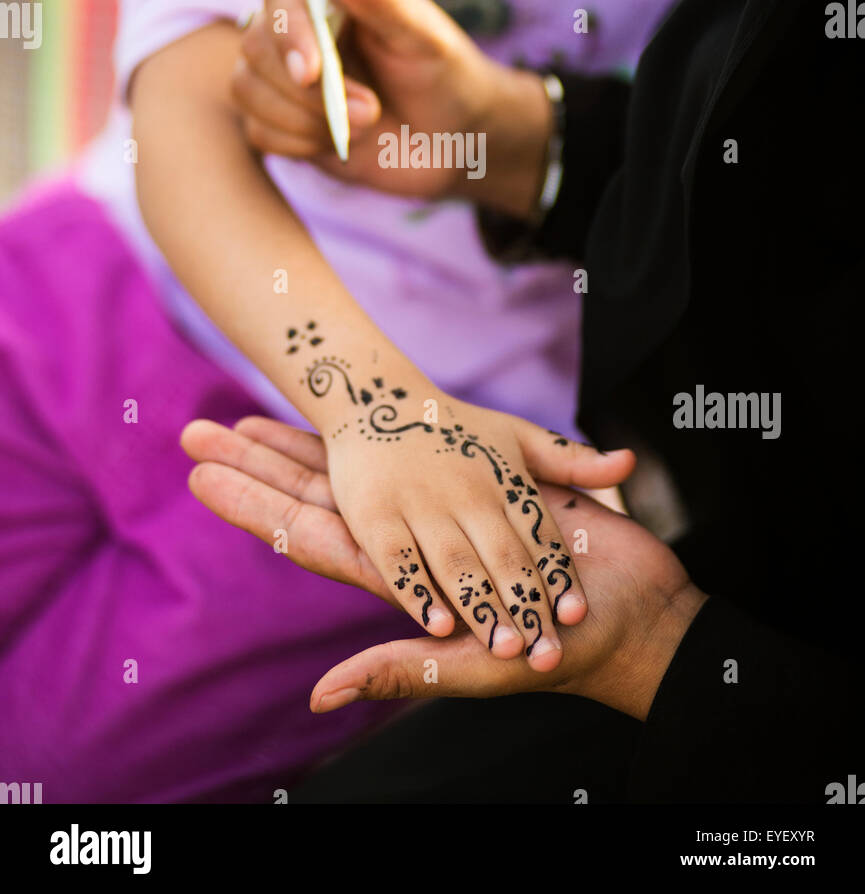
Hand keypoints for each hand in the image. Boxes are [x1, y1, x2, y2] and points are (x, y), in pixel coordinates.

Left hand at [181, 416, 705, 718]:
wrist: (628, 615)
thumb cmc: (557, 653)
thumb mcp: (476, 667)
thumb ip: (403, 669)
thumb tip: (321, 694)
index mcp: (395, 578)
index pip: (307, 533)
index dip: (254, 505)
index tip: (201, 474)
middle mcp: (406, 541)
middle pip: (315, 494)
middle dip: (257, 464)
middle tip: (198, 431)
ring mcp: (438, 512)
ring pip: (356, 470)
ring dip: (304, 440)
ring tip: (251, 410)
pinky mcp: (474, 488)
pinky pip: (415, 455)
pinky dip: (380, 434)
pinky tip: (353, 412)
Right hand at [231, 0, 551, 213]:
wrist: (455, 140)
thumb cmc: (444, 74)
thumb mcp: (422, 33)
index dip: (290, 32)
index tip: (313, 71)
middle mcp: (297, 29)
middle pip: (255, 46)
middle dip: (307, 90)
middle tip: (370, 111)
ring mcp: (283, 76)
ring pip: (248, 89)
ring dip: (304, 118)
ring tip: (365, 124)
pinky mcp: (281, 120)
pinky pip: (259, 132)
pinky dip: (299, 143)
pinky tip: (339, 142)